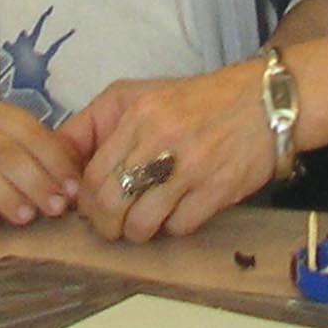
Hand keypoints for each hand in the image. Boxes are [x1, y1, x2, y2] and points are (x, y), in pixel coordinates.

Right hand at [0, 103, 82, 232]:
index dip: (55, 162)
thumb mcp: (15, 145)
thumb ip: (44, 158)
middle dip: (35, 182)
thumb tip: (76, 185)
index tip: (73, 189)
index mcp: (0, 116)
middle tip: (55, 208)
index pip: (31, 134)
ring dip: (6, 196)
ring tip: (26, 217)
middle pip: (6, 154)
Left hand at [62, 63, 278, 243]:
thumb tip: (62, 166)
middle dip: (105, 224)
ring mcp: (191, 166)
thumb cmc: (195, 102)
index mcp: (137, 113)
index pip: (91, 175)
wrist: (265, 103)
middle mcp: (161, 137)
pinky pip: (179, 226)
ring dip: (136, 232)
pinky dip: (173, 227)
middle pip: (111, 203)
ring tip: (142, 222)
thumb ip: (95, 126)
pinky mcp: (218, 189)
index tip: (88, 206)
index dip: (84, 202)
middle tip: (111, 224)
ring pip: (141, 223)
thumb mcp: (138, 96)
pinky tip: (178, 211)